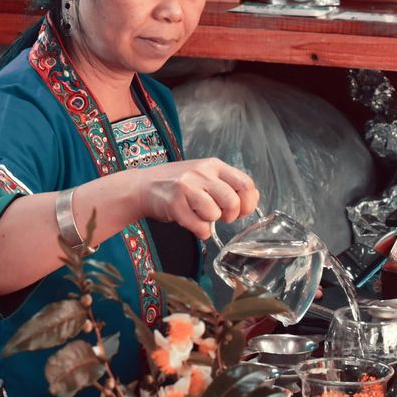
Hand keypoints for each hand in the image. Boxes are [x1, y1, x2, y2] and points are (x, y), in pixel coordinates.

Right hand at [132, 158, 259, 239]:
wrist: (143, 186)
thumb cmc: (178, 184)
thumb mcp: (205, 176)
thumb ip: (228, 185)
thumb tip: (253, 199)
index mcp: (214, 165)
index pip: (245, 184)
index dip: (248, 202)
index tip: (242, 210)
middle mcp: (201, 173)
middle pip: (233, 201)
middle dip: (230, 215)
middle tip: (220, 216)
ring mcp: (187, 187)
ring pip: (215, 214)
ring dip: (211, 222)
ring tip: (200, 215)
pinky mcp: (174, 204)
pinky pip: (199, 227)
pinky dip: (200, 231)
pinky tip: (192, 223)